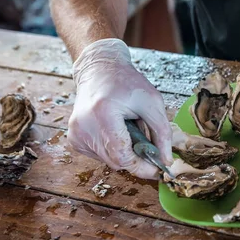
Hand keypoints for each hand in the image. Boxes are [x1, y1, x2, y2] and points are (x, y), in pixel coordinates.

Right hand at [68, 39, 172, 178]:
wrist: (99, 70)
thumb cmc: (126, 83)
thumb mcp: (152, 102)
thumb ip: (162, 133)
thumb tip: (166, 161)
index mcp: (103, 114)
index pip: (122, 155)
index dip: (142, 166)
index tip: (157, 169)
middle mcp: (84, 126)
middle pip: (116, 161)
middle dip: (136, 159)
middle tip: (148, 146)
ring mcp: (76, 133)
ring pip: (108, 161)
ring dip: (124, 152)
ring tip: (129, 130)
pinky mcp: (74, 138)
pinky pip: (99, 155)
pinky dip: (112, 149)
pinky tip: (115, 130)